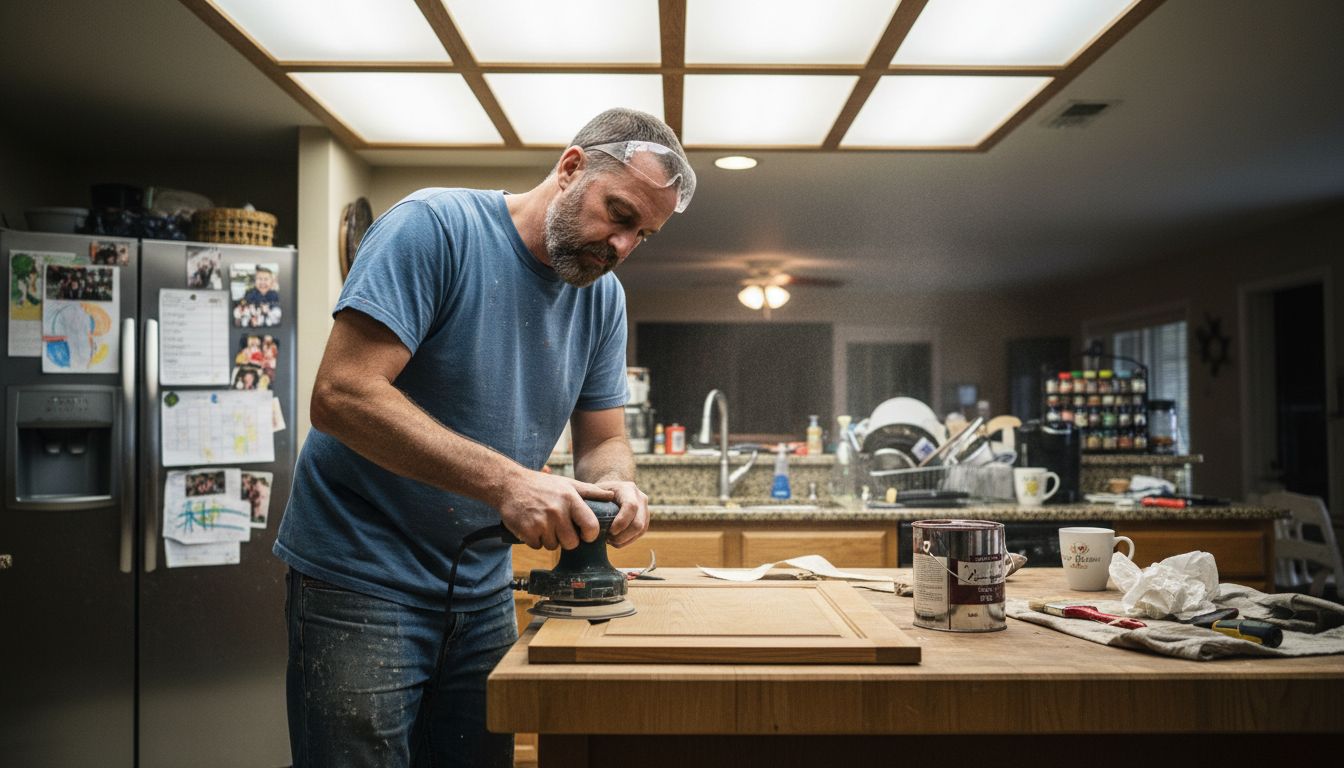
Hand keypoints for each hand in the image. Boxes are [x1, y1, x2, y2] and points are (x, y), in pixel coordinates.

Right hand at [496, 471, 614, 549]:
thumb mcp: (567, 483)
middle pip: (572, 543)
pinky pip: (538, 546)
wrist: (509, 484)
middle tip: (560, 528)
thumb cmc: (541, 485)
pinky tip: (532, 526)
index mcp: (570, 499)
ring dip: (550, 539)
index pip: (590, 526)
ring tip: (544, 523)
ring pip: (554, 546)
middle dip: (567, 539)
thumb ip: (590, 491)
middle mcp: (557, 511)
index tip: (585, 534)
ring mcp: (541, 522)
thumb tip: (612, 495)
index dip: (590, 535)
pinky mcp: (526, 531)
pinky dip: (535, 540)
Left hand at [595, 480, 648, 547]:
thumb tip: (587, 517)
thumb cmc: (600, 492)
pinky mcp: (645, 519)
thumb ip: (592, 501)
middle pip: (638, 522)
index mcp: (628, 489)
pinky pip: (640, 533)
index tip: (609, 531)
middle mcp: (640, 498)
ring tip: (610, 540)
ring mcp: (645, 509)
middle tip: (608, 539)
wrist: (612, 490)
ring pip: (641, 530)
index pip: (630, 506)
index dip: (621, 522)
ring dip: (625, 539)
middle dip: (623, 536)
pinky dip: (628, 540)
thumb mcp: (594, 492)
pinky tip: (616, 541)